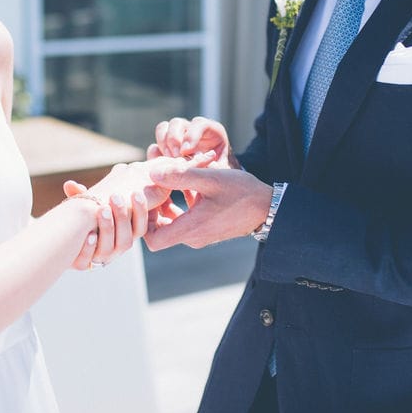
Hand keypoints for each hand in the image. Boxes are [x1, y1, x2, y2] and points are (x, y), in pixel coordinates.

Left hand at [63, 180, 146, 269]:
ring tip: (102, 209)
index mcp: (124, 235)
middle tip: (116, 197)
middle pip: (126, 239)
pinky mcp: (81, 264)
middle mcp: (114, 249)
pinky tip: (89, 235)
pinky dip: (89, 248)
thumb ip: (86, 196)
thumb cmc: (84, 219)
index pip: (140, 227)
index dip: (141, 212)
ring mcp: (99, 258)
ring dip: (107, 228)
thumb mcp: (90, 206)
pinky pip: (86, 261)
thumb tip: (70, 184)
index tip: (135, 192)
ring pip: (108, 250)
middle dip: (123, 217)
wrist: (64, 242)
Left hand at [143, 162, 271, 249]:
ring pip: (171, 222)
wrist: (269, 207)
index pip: (152, 239)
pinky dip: (178, 203)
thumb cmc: (242, 192)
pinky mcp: (207, 227)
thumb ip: (180, 175)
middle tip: (151, 185)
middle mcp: (193, 236)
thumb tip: (152, 172)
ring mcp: (200, 233)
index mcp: (191, 229)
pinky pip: (184, 218)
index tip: (147, 198)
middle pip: (158, 230)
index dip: (143, 221)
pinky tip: (181, 182)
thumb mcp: (211, 179)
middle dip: (152, 208)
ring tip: (164, 179)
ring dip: (165, 203)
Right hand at [148, 117, 238, 168]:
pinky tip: (163, 165)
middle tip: (176, 157)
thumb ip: (215, 168)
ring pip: (164, 128)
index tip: (186, 152)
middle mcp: (193, 130)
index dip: (191, 135)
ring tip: (169, 160)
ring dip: (163, 144)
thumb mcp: (223, 171)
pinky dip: (156, 153)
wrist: (215, 180)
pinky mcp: (167, 148)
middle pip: (178, 123)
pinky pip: (156, 144)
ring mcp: (178, 137)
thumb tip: (202, 164)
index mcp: (212, 131)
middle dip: (174, 139)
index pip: (199, 124)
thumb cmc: (222, 174)